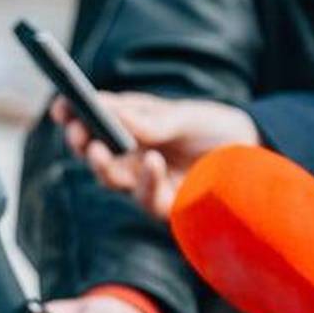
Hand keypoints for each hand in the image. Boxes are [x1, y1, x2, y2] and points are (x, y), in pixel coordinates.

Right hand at [51, 92, 259, 218]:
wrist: (253, 151)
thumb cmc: (212, 127)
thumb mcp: (183, 115)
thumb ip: (149, 120)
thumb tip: (110, 111)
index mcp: (127, 126)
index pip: (91, 120)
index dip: (72, 115)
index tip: (60, 107)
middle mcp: (130, 155)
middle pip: (93, 153)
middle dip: (79, 143)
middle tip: (76, 133)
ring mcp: (144, 181)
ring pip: (111, 178)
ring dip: (101, 165)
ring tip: (98, 148)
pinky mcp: (165, 205)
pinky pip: (147, 198)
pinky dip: (146, 180)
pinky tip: (151, 162)